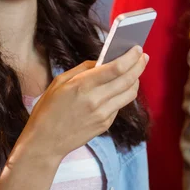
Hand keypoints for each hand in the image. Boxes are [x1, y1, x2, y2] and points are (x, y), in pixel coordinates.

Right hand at [20, 46, 148, 160]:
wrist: (45, 141)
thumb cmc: (49, 108)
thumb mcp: (60, 81)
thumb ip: (83, 69)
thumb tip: (103, 61)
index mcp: (82, 85)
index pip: (116, 68)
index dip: (130, 57)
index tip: (137, 49)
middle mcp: (96, 100)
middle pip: (128, 80)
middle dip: (139, 65)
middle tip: (143, 56)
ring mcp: (102, 114)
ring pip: (130, 93)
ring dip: (136, 80)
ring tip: (135, 71)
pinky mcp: (106, 124)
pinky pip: (120, 105)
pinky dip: (123, 94)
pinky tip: (120, 88)